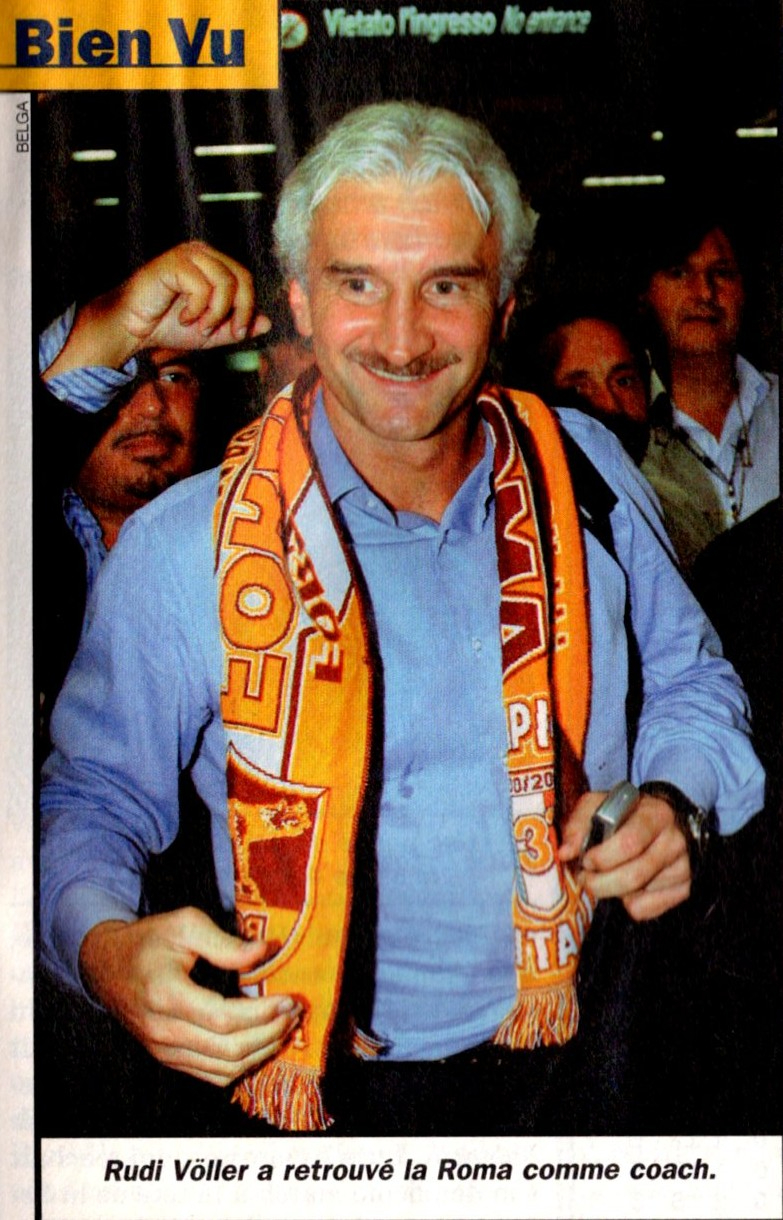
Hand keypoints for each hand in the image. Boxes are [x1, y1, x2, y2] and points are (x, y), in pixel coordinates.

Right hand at [43, 241, 270, 375]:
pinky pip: (202, 286)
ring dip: (215, 313)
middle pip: (242, 277)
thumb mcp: (211, 332)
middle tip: (222, 331)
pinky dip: (197, 309)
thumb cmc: (169, 325)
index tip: (238, 332)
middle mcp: (203, 253)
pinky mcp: (174, 262)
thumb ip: (237, 327)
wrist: (134, 327)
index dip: (248, 308)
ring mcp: (188, 254)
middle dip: (238, 310)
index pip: (247, 279)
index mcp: (215, 264)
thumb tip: (267, 323)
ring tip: (198, 325)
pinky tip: (184, 317)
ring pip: (225, 282)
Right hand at [79, 907, 301, 1085]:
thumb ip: (225, 943)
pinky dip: (242, 1065)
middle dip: (270, 1034)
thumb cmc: (148, 941)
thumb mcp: (185, 925)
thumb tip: (265, 952)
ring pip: (224, 1069)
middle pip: (229, 1050)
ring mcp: (164, 1051)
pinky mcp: (168, 1059)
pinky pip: (212, 1075)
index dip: (263, 1015)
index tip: (289, 1000)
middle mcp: (163, 1031)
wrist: (106, 966)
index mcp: (166, 995)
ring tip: (284, 1027)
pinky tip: (261, 1043)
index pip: (224, 1020)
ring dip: (262, 1052)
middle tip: (294, 1013)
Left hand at [559, 790, 690, 920]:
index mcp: (655, 815)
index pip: (629, 843)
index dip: (601, 857)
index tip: (585, 860)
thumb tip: (565, 852)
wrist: (669, 820)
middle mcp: (674, 841)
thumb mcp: (602, 805)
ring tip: (606, 877)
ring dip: (612, 892)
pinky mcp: (685, 889)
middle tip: (585, 878)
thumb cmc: (627, 813)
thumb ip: (579, 823)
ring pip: (637, 896)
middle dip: (599, 883)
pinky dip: (629, 903)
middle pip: (633, 876)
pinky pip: (646, 910)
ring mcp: (683, 868)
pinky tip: (628, 887)